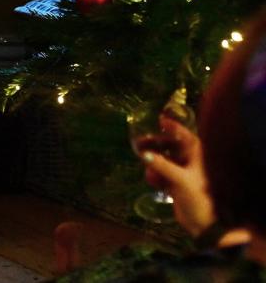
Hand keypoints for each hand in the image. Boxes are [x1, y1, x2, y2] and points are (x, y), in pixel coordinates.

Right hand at [141, 116, 212, 237]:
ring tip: (145, 168)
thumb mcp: (180, 179)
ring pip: (162, 160)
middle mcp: (190, 161)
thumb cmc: (199, 197)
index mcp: (197, 156)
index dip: (172, 127)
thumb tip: (142, 153)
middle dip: (154, 145)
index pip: (184, 135)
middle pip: (169, 146)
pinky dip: (155, 175)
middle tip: (138, 143)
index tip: (158, 119)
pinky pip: (160, 173)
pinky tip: (153, 182)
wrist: (204, 224)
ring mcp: (182, 172)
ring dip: (152, 163)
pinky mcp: (175, 184)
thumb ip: (161, 165)